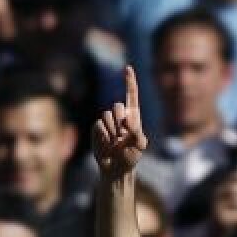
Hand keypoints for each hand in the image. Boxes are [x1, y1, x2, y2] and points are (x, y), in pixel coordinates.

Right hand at [92, 66, 147, 182]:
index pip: (131, 95)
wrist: (116, 168)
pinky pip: (98, 126)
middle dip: (120, 121)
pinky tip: (107, 145)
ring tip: (115, 144)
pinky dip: (103, 137)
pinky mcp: (97, 128)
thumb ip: (136, 132)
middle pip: (117, 106)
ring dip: (112, 132)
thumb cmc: (131, 157)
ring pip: (106, 116)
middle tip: (122, 137)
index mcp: (133, 117)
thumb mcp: (139, 146)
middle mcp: (119, 116)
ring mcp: (107, 122)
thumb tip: (127, 119)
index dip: (129, 81)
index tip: (127, 68)